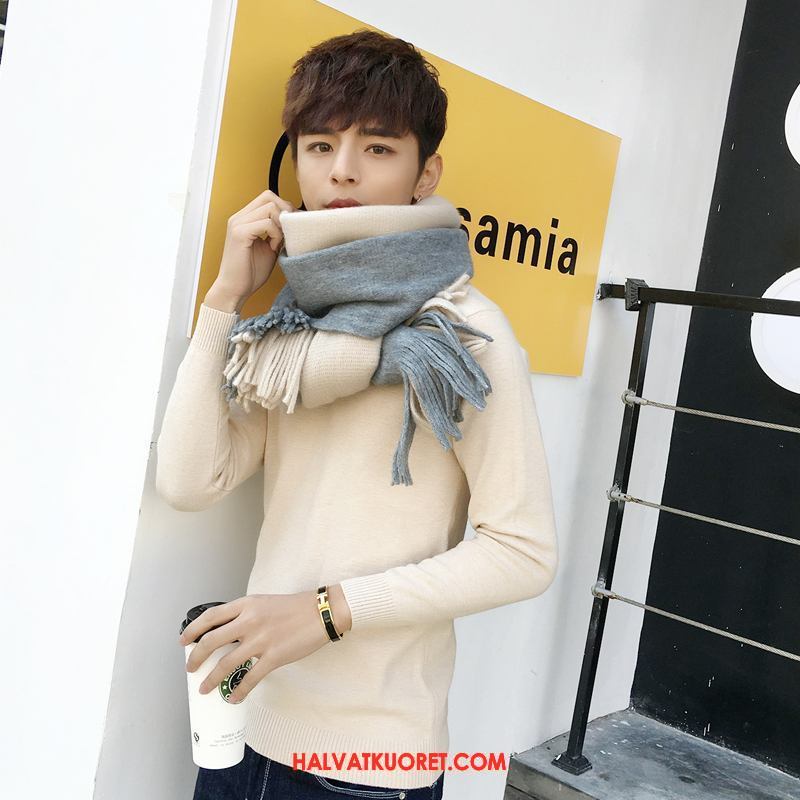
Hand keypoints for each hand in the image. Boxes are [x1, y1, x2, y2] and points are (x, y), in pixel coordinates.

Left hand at [178, 587, 349, 702]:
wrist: (320, 613)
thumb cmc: (294, 608)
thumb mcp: (264, 603)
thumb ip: (245, 614)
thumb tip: (226, 633)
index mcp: (246, 605)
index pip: (210, 617)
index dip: (193, 630)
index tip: (183, 641)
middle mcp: (250, 621)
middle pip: (211, 642)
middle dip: (196, 658)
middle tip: (190, 669)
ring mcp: (261, 640)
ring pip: (226, 664)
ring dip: (211, 679)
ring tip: (205, 688)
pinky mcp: (274, 657)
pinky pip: (250, 679)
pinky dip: (238, 691)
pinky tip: (232, 697)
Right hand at [213, 189, 296, 304]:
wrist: (234, 290)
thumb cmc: (250, 272)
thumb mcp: (270, 247)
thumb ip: (278, 233)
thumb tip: (294, 222)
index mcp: (244, 219)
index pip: (268, 197)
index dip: (284, 208)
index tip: (290, 228)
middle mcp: (239, 217)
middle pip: (269, 196)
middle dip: (284, 213)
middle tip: (287, 233)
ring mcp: (238, 224)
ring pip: (270, 207)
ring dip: (280, 224)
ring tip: (278, 243)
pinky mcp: (240, 233)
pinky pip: (267, 223)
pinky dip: (275, 234)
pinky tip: (273, 248)